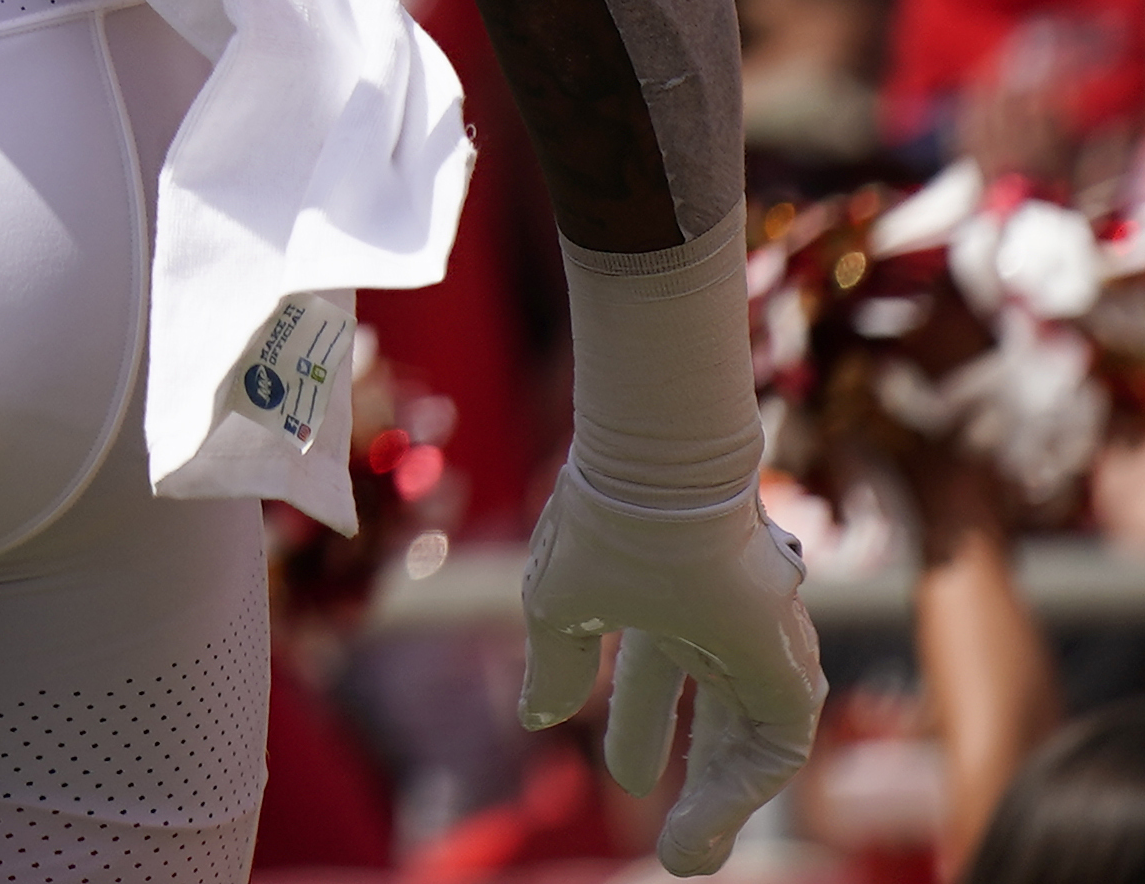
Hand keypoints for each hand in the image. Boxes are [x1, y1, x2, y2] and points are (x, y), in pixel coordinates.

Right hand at [518, 468, 824, 874]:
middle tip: (671, 835)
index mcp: (663, 596)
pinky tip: (709, 816)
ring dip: (720, 800)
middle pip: (714, 712)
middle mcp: (717, 620)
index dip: (644, 728)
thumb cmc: (603, 527)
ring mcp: (757, 640)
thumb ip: (556, 666)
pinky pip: (779, 743)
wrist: (658, 479)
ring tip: (688, 855)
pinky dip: (744, 787)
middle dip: (693, 774)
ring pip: (750, 736)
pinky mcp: (787, 661)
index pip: (663, 676)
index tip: (628, 779)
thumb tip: (537, 715)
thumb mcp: (561, 609)